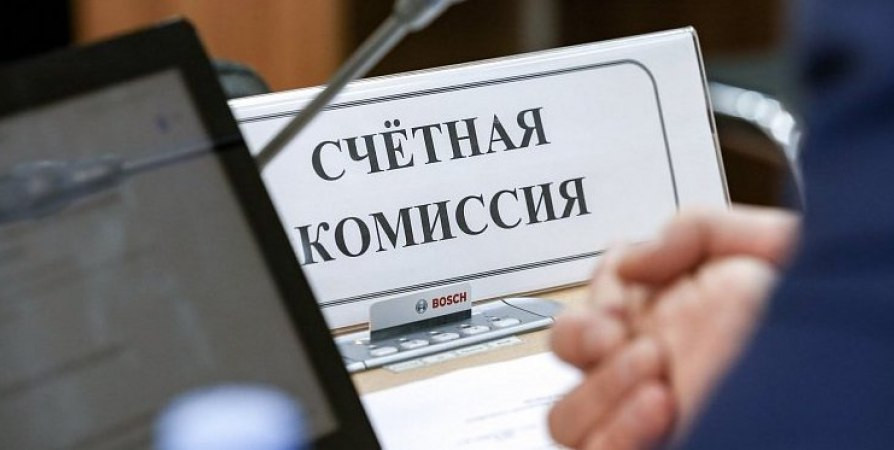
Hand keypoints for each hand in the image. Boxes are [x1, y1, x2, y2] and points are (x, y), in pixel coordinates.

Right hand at [548, 206, 798, 448]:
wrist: (854, 372)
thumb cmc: (823, 317)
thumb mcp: (766, 245)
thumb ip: (696, 228)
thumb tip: (632, 261)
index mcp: (671, 309)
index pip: (597, 293)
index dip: (597, 285)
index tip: (623, 289)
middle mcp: (653, 361)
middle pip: (568, 352)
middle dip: (578, 336)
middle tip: (614, 333)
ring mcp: (650, 411)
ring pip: (568, 414)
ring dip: (597, 388)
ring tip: (654, 372)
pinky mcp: (657, 446)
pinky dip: (614, 431)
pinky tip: (660, 405)